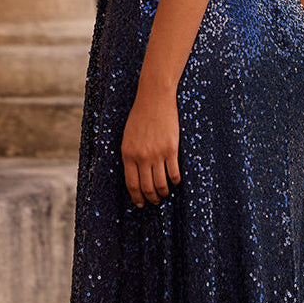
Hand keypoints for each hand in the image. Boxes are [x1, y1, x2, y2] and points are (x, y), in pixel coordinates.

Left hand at [121, 79, 182, 206]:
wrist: (154, 98)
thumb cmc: (140, 116)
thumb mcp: (128, 136)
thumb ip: (130, 155)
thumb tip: (135, 173)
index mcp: (128, 154)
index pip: (132, 183)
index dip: (136, 197)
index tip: (140, 203)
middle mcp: (141, 157)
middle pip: (146, 187)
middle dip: (151, 198)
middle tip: (155, 201)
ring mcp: (157, 154)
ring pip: (160, 183)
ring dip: (163, 192)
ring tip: (165, 194)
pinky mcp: (171, 149)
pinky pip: (174, 172)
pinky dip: (175, 180)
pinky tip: (175, 181)